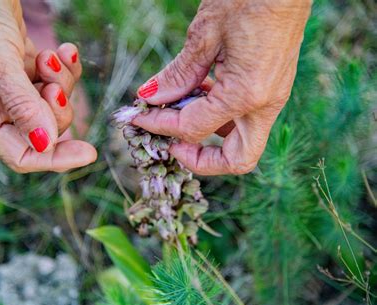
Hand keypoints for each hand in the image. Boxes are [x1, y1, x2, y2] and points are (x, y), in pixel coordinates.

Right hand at [0, 0, 96, 172]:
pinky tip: (65, 50)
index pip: (21, 155)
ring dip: (63, 80)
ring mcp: (14, 89)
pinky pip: (58, 81)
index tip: (89, 153)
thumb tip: (45, 144)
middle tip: (53, 80)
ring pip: (55, 104)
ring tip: (52, 55)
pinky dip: (66, 68)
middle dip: (58, 105)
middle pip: (45, 129)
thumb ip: (22, 105)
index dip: (55, 159)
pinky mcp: (28, 71)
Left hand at [133, 0, 310, 174]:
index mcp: (246, 95)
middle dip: (200, 159)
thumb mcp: (204, 35)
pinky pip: (245, 117)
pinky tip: (200, 90)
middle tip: (172, 141)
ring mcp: (273, 97)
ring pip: (242, 141)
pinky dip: (219, 114)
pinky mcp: (272, 87)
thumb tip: (151, 97)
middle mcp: (265, 104)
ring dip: (209, 134)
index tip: (140, 116)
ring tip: (180, 107)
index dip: (160, 125)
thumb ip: (178, 75)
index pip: (193, 129)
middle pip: (237, 160)